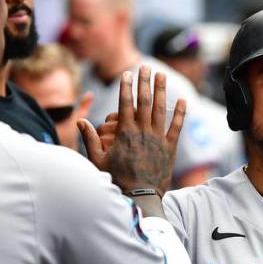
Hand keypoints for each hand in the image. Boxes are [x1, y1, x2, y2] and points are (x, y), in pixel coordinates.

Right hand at [79, 65, 185, 195]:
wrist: (140, 197)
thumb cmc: (116, 179)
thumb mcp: (98, 160)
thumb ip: (89, 139)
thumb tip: (79, 120)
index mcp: (125, 133)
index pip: (125, 104)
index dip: (126, 87)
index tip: (127, 74)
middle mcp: (142, 132)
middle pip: (144, 101)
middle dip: (144, 82)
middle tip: (145, 66)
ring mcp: (158, 139)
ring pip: (161, 110)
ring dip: (161, 90)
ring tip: (161, 75)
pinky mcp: (170, 148)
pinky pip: (176, 126)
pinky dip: (180, 113)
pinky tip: (182, 100)